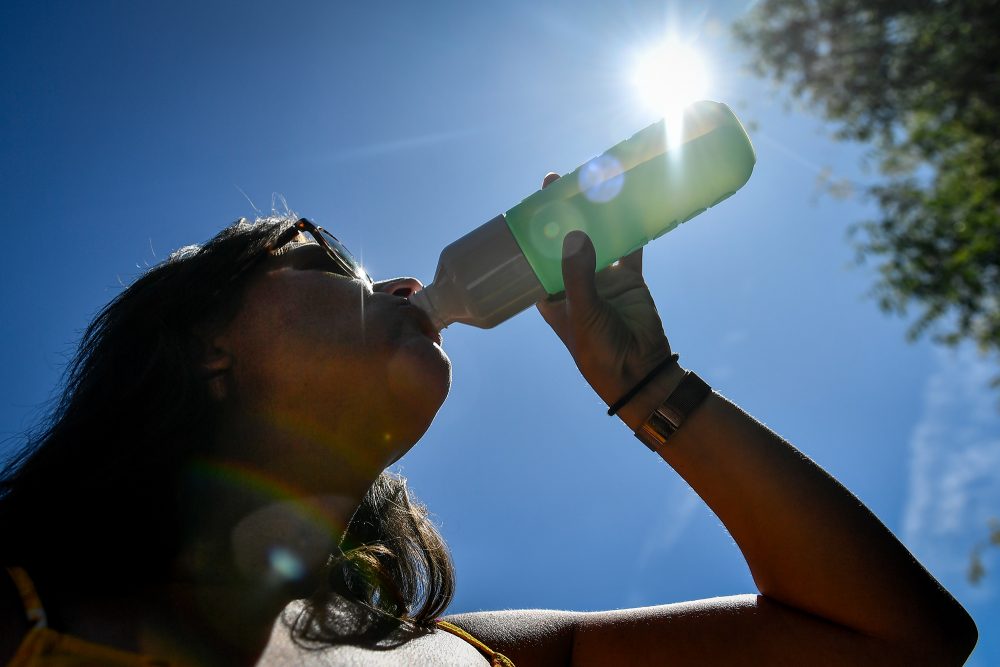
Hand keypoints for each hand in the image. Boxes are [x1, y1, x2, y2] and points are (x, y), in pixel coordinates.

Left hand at [535, 173, 673, 418]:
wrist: (640, 372)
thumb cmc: (598, 351)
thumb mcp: (581, 314)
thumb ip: (578, 276)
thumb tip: (574, 236)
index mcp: (549, 294)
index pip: (534, 256)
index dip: (532, 231)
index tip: (529, 202)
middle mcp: (572, 282)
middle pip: (564, 240)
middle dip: (562, 214)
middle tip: (558, 180)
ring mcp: (601, 277)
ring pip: (596, 238)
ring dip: (594, 215)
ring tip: (591, 183)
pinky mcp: (628, 278)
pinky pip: (628, 246)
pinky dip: (629, 227)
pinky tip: (629, 202)